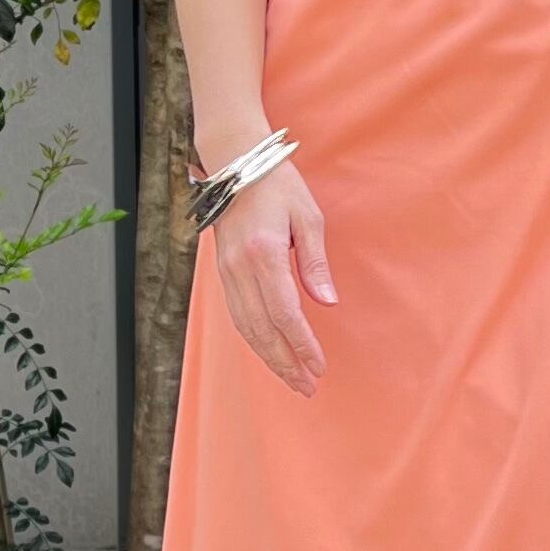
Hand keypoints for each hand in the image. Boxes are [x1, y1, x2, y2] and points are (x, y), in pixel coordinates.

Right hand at [207, 160, 333, 397]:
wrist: (236, 163)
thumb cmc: (278, 185)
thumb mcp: (308, 217)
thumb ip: (315, 263)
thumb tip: (326, 302)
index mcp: (263, 254)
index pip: (284, 314)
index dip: (302, 345)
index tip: (319, 366)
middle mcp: (240, 269)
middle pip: (262, 330)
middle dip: (285, 363)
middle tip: (308, 386)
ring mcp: (227, 272)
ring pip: (246, 328)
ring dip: (269, 358)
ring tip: (292, 378)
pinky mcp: (223, 272)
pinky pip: (237, 315)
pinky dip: (254, 339)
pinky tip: (270, 352)